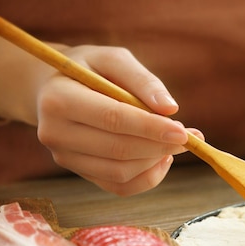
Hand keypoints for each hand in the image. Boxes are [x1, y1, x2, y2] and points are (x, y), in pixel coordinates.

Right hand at [35, 45, 200, 194]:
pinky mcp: (79, 172)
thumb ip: (142, 80)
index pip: (112, 119)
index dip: (150, 127)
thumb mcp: (113, 59)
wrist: (57, 88)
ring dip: (157, 160)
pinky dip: (148, 176)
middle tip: (189, 136)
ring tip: (176, 142)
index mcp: (59, 99)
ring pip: (121, 172)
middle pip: (118, 150)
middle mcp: (55, 133)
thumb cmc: (91, 69)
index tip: (183, 132)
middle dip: (160, 145)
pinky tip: (162, 157)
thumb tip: (170, 108)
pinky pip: (120, 186)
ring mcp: (65, 157)